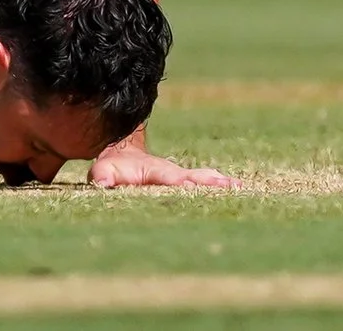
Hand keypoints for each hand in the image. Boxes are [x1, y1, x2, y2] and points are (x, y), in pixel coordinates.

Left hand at [87, 146, 236, 189]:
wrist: (126, 153)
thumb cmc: (115, 168)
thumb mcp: (104, 171)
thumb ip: (103, 176)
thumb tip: (102, 183)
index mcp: (152, 169)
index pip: (166, 176)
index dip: (176, 180)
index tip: (187, 183)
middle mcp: (171, 171)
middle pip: (191, 176)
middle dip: (205, 182)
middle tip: (224, 185)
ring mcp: (182, 176)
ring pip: (202, 177)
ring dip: (218, 183)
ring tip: (237, 187)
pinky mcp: (189, 182)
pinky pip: (206, 181)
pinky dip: (222, 184)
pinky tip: (239, 188)